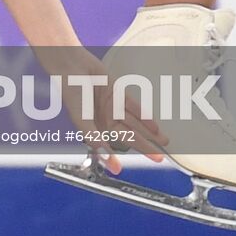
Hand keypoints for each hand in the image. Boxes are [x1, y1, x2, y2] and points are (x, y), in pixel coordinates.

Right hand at [44, 47, 166, 173]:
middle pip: (129, 136)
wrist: (72, 65)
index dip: (114, 159)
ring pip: (135, 123)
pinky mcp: (118, 93)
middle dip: (144, 147)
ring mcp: (113, 107)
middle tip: (159, 158)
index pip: (110, 146)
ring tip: (164, 142)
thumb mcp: (80, 117)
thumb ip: (92, 137)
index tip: (120, 170)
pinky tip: (154, 125)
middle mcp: (106, 119)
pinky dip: (144, 116)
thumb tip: (104, 153)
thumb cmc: (71, 91)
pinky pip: (134, 107)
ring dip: (149, 132)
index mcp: (95, 127)